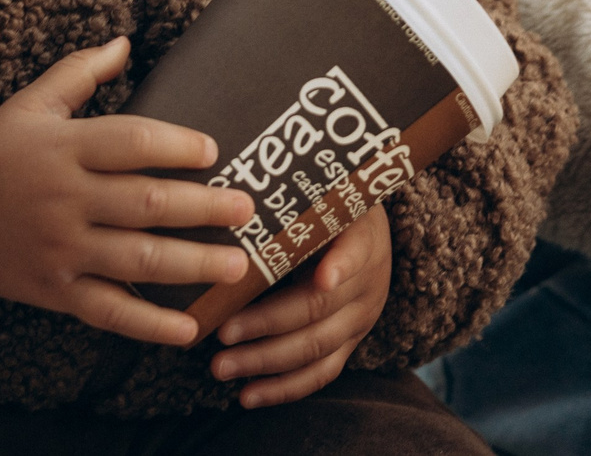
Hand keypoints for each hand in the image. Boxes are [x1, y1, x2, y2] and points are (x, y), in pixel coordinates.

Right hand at [0, 37, 256, 345]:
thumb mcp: (31, 103)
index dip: (175, 145)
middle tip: (246, 209)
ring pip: (137, 259)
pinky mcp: (57, 291)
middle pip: (145, 203)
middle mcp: (66, 201)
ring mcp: (62, 250)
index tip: (214, 150)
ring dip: (192, 265)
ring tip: (238, 267)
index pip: (131, 143)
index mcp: (65, 149)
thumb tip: (124, 42)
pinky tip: (189, 330)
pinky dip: (150, 325)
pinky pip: (109, 310)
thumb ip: (79, 72)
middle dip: (202, 208)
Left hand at [209, 205, 391, 408]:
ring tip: (222, 367)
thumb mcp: (323, 194)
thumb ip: (293, 206)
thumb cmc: (328, 206)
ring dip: (266, 361)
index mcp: (363, 240)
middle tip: (223, 332)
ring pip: (317, 349)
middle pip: (320, 309)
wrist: (365, 229)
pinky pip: (320, 374)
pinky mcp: (349, 345)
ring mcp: (360, 319)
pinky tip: (247, 396)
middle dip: (267, 324)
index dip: (340, 266)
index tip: (323, 278)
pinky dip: (283, 388)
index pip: (354, 254)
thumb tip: (238, 208)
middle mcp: (368, 284)